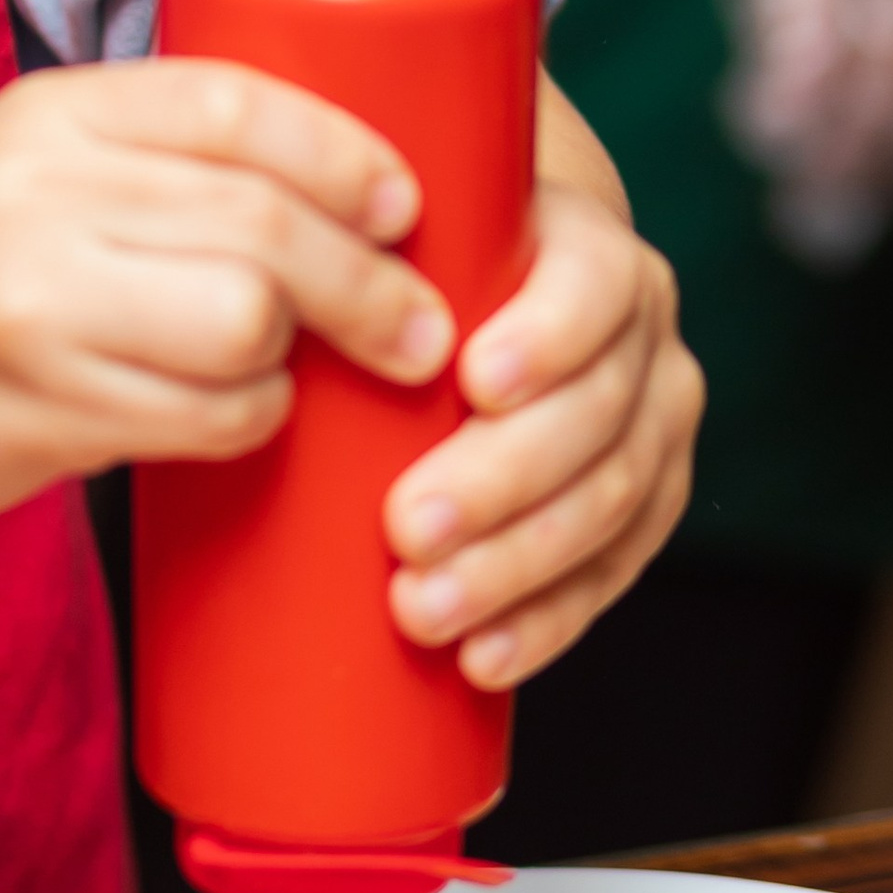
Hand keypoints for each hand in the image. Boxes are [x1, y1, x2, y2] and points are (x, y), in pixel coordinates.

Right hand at [0, 59, 457, 535]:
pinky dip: (250, 420)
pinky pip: (208, 416)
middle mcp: (34, 193)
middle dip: (371, 283)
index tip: (405, 205)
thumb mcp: (41, 168)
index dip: (344, 154)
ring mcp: (29, 303)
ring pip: (246, 322)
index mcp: (51, 112)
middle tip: (420, 327)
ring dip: (297, 358)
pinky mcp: (37, 407)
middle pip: (262, 224)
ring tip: (287, 366)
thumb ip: (164, 158)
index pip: (234, 103)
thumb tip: (364, 188)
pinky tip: (233, 414)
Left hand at [383, 89, 699, 690]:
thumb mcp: (403, 239)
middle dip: (501, 480)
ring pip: (609, 502)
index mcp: (587, 253)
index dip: (545, 335)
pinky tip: (484, 652)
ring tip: (420, 605)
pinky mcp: (644, 507)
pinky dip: (546, 619)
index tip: (469, 378)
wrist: (500, 299)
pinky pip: (610, 573)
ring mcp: (651, 426)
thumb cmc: (430, 268)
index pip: (591, 283)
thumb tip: (241, 291)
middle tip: (406, 526)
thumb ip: (354, 250)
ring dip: (513, 567)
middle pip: (595, 414)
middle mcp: (638, 338)